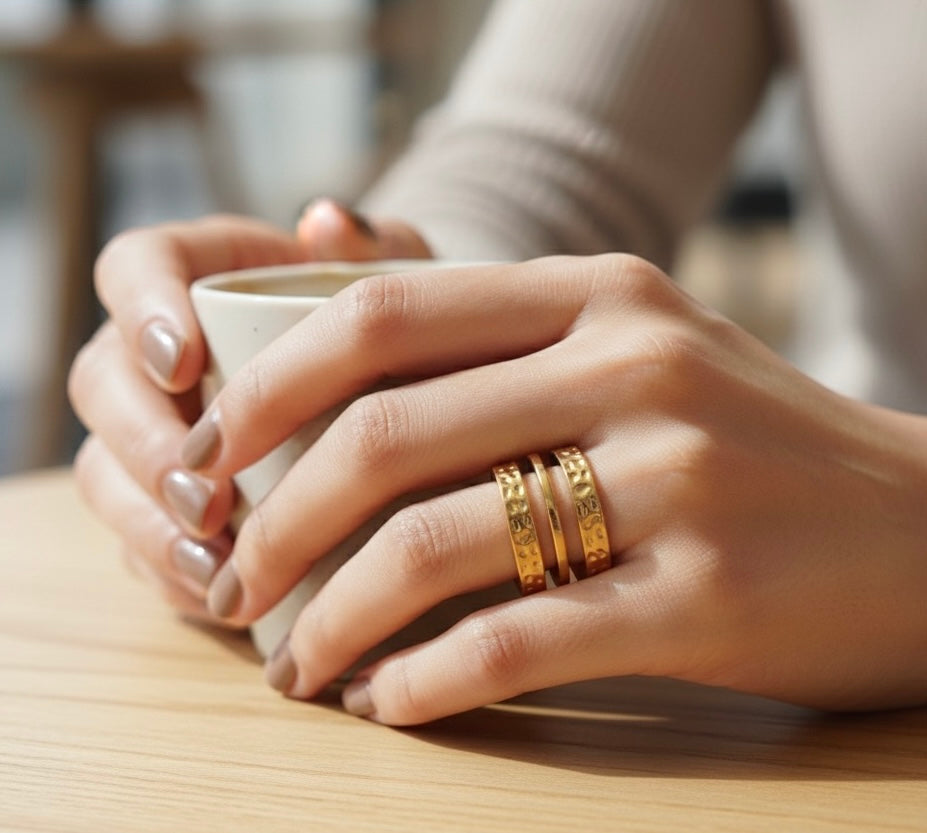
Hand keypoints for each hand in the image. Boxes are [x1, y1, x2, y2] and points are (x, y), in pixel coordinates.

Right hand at [69, 206, 430, 621]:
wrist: (398, 389)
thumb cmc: (393, 324)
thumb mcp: (398, 280)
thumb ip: (371, 245)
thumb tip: (325, 221)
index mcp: (199, 277)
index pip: (134, 269)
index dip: (141, 310)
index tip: (184, 359)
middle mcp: (158, 354)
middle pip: (103, 383)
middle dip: (143, 443)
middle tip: (203, 492)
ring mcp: (154, 430)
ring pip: (105, 470)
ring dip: (147, 521)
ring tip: (212, 559)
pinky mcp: (165, 499)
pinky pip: (137, 536)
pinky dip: (168, 567)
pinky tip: (214, 592)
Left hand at [185, 253, 926, 723]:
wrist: (920, 526)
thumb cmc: (750, 442)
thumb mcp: (637, 350)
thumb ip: (501, 341)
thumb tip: (330, 339)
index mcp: (597, 294)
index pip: (380, 315)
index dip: (265, 389)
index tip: (210, 460)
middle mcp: (632, 367)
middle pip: (384, 434)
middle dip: (275, 521)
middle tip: (230, 580)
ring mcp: (678, 478)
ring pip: (435, 546)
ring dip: (334, 616)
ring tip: (297, 662)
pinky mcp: (708, 595)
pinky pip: (519, 640)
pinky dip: (427, 680)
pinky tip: (388, 702)